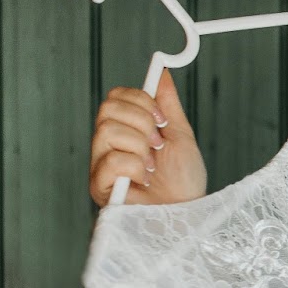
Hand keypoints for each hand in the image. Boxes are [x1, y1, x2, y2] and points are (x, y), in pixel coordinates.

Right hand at [89, 67, 206, 206]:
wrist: (188, 215)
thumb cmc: (184, 182)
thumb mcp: (181, 136)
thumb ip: (168, 105)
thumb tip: (161, 72)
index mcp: (125, 131)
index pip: (115, 97)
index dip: (140, 101)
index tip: (162, 119)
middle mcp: (108, 145)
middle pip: (107, 109)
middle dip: (142, 123)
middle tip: (158, 144)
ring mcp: (101, 166)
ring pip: (107, 132)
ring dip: (140, 147)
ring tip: (152, 167)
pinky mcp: (99, 187)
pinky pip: (110, 160)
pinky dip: (135, 168)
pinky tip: (145, 181)